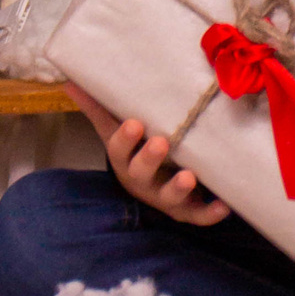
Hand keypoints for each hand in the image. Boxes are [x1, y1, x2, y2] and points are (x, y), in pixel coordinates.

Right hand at [62, 82, 228, 227]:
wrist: (152, 185)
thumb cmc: (135, 150)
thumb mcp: (116, 131)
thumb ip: (99, 108)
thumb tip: (70, 80)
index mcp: (124, 160)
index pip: (118, 150)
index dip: (125, 140)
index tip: (134, 123)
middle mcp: (142, 182)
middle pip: (141, 174)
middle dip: (149, 159)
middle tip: (160, 143)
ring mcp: (164, 198)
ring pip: (169, 198)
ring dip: (178, 189)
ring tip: (189, 177)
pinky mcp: (187, 210)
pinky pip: (197, 215)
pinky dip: (210, 213)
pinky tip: (224, 206)